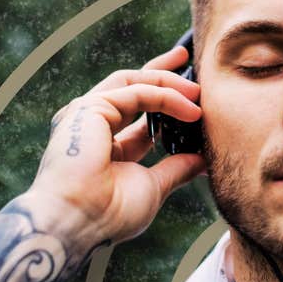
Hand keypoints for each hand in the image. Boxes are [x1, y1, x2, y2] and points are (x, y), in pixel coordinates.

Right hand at [26, 45, 205, 244]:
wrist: (79, 222)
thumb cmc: (110, 213)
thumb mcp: (152, 187)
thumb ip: (175, 169)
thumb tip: (203, 161)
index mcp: (104, 144)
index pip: (139, 113)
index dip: (167, 101)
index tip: (191, 94)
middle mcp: (92, 124)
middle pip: (130, 86)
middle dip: (160, 71)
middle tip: (186, 60)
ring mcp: (87, 114)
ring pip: (133, 82)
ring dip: (168, 83)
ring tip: (198, 92)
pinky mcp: (90, 107)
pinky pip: (137, 93)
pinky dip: (166, 96)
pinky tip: (189, 107)